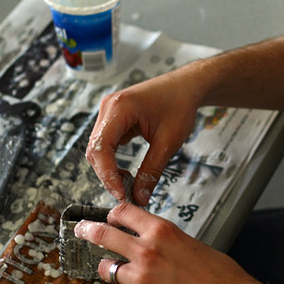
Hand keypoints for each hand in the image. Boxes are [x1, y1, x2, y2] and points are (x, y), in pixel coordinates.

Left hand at [74, 203, 262, 283]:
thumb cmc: (219, 274)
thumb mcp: (191, 244)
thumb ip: (165, 240)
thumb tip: (148, 239)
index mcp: (163, 231)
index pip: (125, 212)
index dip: (115, 213)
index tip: (110, 216)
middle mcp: (148, 253)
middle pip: (105, 235)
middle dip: (89, 231)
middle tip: (83, 229)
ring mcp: (142, 280)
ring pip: (109, 271)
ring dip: (114, 270)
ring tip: (122, 271)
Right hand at [86, 68, 201, 205]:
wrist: (187, 86)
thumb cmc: (180, 104)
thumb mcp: (168, 142)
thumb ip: (152, 171)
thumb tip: (140, 197)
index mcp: (119, 108)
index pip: (101, 148)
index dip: (108, 175)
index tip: (121, 194)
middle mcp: (108, 107)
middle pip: (96, 149)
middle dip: (108, 175)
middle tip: (126, 195)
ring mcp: (110, 111)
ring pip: (99, 148)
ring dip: (110, 169)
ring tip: (128, 186)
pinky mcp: (115, 117)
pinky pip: (108, 143)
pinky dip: (114, 160)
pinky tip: (127, 173)